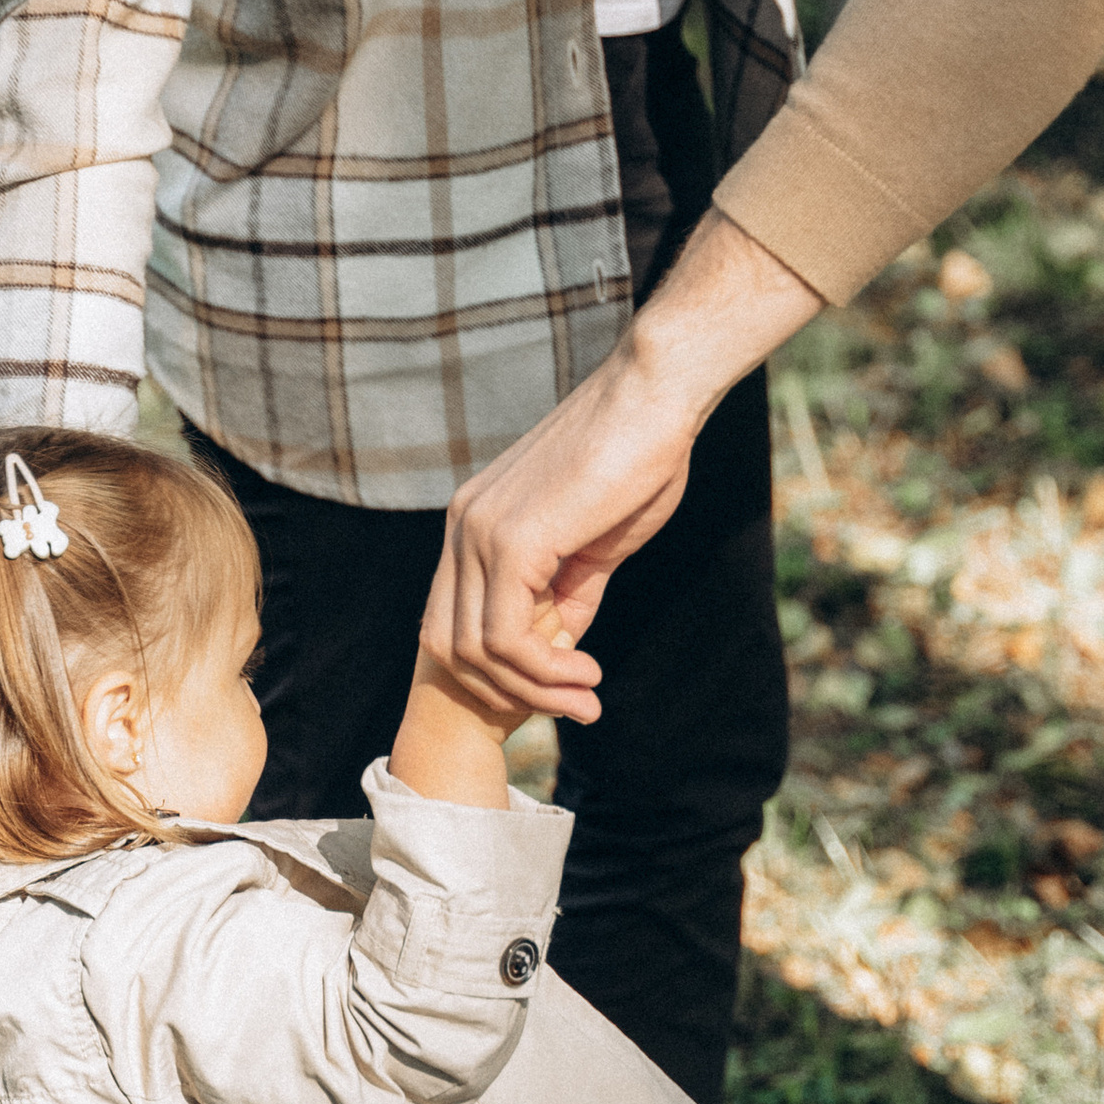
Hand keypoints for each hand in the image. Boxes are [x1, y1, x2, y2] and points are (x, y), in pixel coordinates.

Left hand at [425, 209, 823, 724]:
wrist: (655, 396)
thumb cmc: (638, 458)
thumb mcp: (596, 544)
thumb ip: (569, 594)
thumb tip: (561, 650)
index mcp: (475, 522)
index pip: (454, 619)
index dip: (499, 669)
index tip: (562, 687)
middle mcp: (463, 526)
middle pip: (448, 644)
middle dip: (511, 691)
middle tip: (578, 707)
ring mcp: (479, 532)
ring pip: (475, 650)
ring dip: (534, 689)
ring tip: (588, 696)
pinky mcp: (510, 540)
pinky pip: (504, 636)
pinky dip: (543, 670)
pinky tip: (586, 673)